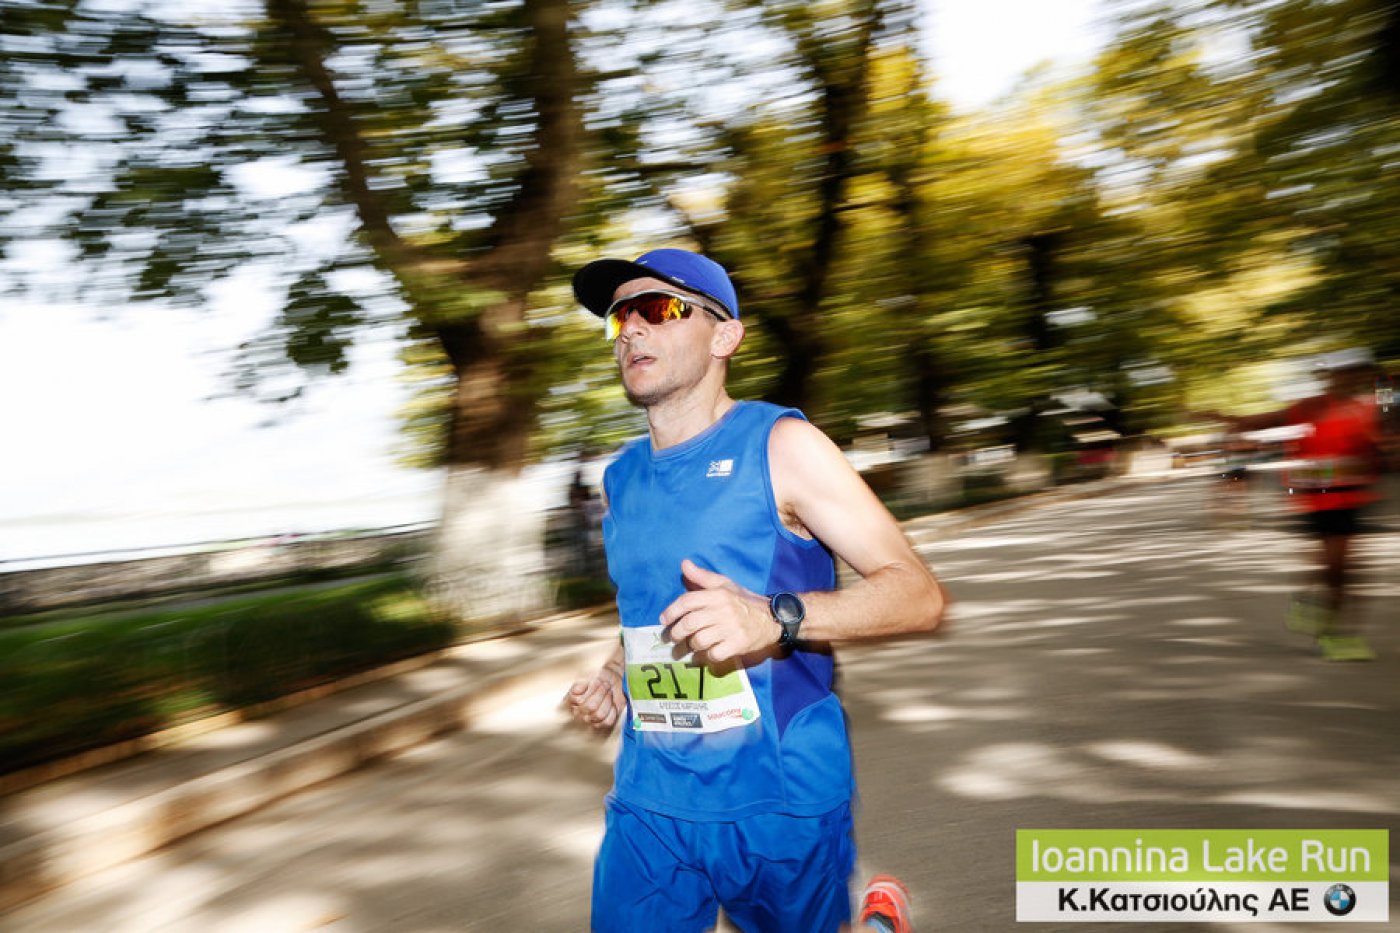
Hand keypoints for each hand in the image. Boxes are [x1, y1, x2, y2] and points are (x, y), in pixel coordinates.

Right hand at [566, 661, 625, 733]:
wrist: (612, 680)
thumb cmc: (598, 677)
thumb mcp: (588, 676)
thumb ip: (580, 684)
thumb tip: (576, 691)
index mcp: (572, 700)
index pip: (580, 701)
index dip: (592, 690)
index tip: (597, 681)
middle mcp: (579, 712)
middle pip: (591, 708)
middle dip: (601, 694)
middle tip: (605, 686)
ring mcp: (589, 719)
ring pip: (599, 715)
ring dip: (607, 701)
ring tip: (609, 692)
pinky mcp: (601, 723)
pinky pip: (607, 721)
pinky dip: (612, 711)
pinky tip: (612, 703)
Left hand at [659, 559, 775, 663]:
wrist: (773, 618)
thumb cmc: (744, 601)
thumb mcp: (725, 585)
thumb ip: (703, 577)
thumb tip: (684, 564)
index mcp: (718, 594)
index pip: (687, 601)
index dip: (671, 611)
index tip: (663, 620)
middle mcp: (723, 610)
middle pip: (690, 624)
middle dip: (677, 633)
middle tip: (673, 638)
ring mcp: (731, 629)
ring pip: (699, 641)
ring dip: (691, 646)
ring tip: (691, 645)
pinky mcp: (738, 644)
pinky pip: (714, 654)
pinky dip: (706, 657)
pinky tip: (706, 653)